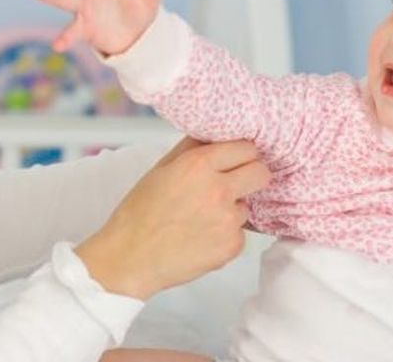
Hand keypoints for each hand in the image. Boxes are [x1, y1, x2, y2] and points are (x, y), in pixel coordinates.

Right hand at [75, 137, 270, 299]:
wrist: (130, 258)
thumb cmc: (140, 213)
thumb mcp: (161, 169)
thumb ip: (192, 148)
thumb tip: (213, 135)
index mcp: (199, 165)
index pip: (247, 148)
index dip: (241, 154)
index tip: (236, 160)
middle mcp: (218, 190)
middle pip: (261, 173)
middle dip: (251, 175)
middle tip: (234, 184)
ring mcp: (228, 220)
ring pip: (247, 205)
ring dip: (231, 209)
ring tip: (200, 218)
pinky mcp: (232, 246)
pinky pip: (239, 233)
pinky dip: (224, 235)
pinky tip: (200, 237)